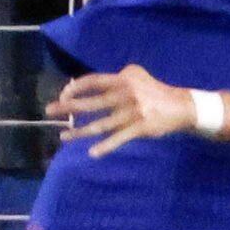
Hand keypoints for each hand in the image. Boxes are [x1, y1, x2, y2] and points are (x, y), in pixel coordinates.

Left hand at [49, 64, 192, 156]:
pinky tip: (92, 153)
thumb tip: (86, 84)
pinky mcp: (139, 128)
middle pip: (91, 102)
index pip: (93, 81)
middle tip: (49, 110)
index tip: (63, 94)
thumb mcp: (137, 76)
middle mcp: (125, 95)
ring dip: (79, 132)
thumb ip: (115, 78)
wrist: (180, 107)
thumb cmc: (154, 91)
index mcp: (122, 80)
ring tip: (63, 137)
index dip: (76, 87)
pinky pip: (118, 139)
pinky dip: (105, 147)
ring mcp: (131, 113)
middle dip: (67, 107)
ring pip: (100, 124)